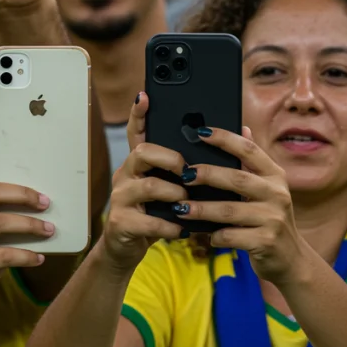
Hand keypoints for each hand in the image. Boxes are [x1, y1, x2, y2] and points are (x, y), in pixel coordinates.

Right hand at [100, 94, 186, 273]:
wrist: (127, 249)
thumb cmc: (156, 215)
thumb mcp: (170, 189)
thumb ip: (188, 170)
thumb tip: (226, 144)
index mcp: (139, 164)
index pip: (137, 133)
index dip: (139, 114)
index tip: (145, 96)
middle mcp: (126, 175)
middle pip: (141, 152)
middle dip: (168, 157)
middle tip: (186, 170)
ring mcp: (121, 199)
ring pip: (146, 185)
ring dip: (173, 192)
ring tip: (186, 200)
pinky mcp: (121, 223)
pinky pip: (148, 221)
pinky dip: (170, 226)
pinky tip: (182, 229)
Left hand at [168, 127, 311, 285]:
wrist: (291, 259)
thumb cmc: (270, 219)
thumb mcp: (268, 189)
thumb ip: (253, 163)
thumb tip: (243, 128)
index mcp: (275, 176)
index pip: (249, 150)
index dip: (225, 139)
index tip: (201, 132)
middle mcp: (277, 194)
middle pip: (237, 178)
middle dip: (208, 175)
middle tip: (184, 174)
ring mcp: (273, 219)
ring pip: (230, 210)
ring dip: (202, 209)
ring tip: (180, 208)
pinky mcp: (266, 242)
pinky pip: (231, 236)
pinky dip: (214, 235)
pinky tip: (203, 235)